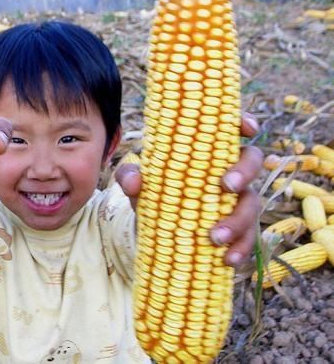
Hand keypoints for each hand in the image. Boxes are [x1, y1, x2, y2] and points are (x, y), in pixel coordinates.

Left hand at [116, 112, 262, 267]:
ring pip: (252, 204)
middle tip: (226, 186)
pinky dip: (240, 249)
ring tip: (214, 237)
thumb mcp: (136, 184)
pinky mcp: (238, 229)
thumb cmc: (150, 193)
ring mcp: (236, 201)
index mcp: (207, 151)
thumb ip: (129, 176)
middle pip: (252, 162)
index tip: (247, 128)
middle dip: (244, 172)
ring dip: (238, 221)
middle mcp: (228, 172)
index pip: (230, 130)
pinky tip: (227, 259)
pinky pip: (248, 238)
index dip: (244, 123)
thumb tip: (134, 181)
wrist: (152, 230)